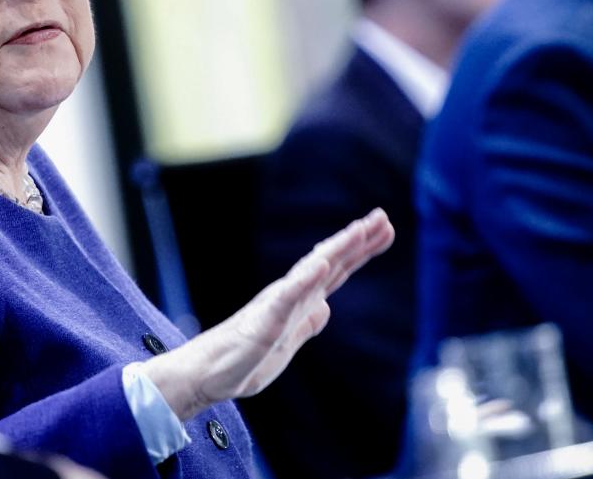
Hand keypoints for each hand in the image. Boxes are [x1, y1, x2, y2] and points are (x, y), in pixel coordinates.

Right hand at [139, 208, 393, 420]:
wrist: (208, 375)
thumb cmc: (243, 360)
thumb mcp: (288, 344)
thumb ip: (306, 323)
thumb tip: (326, 307)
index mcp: (299, 301)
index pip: (336, 271)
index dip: (361, 250)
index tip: (384, 230)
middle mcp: (291, 295)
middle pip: (330, 262)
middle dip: (357, 241)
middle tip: (382, 217)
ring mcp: (278, 304)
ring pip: (312, 271)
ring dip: (336, 250)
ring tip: (359, 230)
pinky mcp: (265, 320)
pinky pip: (288, 297)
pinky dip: (306, 279)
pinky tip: (321, 264)